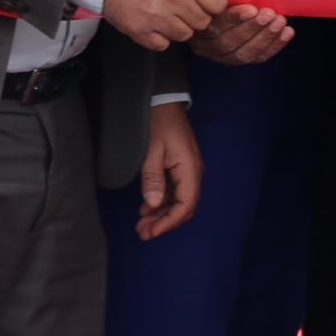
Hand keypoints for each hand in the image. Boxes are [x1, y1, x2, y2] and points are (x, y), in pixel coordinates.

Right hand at [101, 0, 229, 51]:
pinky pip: (163, 45)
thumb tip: (215, 0)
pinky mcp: (139, 30)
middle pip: (203, 22)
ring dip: (178, 27)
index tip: (204, 1)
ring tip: (164, 12)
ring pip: (184, 35)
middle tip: (180, 6)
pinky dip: (159, 37)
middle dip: (195, 15)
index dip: (213, 3)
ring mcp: (155, 16)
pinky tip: (152, 22)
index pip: (218, 3)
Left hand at [136, 102, 201, 240]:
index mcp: (190, 168)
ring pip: (179, 202)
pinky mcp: (180, 169)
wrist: (164, 102)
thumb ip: (152, 178)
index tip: (152, 232)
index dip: (169, 222)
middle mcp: (193, 173)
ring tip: (142, 225)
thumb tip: (153, 205)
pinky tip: (146, 210)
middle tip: (143, 233)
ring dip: (161, 215)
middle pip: (184, 207)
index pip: (185, 204)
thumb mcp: (152, 150)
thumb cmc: (158, 123)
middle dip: (164, 223)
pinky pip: (174, 192)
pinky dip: (161, 203)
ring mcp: (188, 171)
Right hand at [188, 0, 294, 66]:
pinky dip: (275, 46)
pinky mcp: (239, 60)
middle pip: (228, 42)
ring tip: (281, 22)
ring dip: (266, 37)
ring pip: (243, 54)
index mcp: (198, 23)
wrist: (229, 1)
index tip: (251, 9)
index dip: (234, 18)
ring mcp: (222, 56)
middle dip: (253, 28)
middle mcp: (205, 45)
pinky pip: (258, 58)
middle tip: (270, 14)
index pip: (214, 25)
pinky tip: (287, 33)